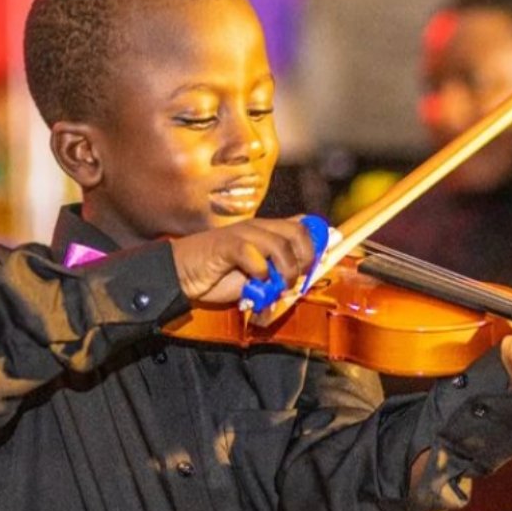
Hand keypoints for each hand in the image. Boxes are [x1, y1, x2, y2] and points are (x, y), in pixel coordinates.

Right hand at [170, 217, 315, 304]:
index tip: (329, 253)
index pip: (303, 225)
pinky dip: (259, 270)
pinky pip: (251, 253)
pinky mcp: (226, 245)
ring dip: (284, 270)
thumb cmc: (219, 276)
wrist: (183, 274)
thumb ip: (279, 274)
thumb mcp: (256, 277)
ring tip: (277, 285)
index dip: (319, 238)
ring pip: (279, 243)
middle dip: (305, 258)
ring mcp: (242, 234)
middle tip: (297, 278)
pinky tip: (254, 281)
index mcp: (267, 232)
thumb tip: (303, 278)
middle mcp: (258, 228)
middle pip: (297, 232)